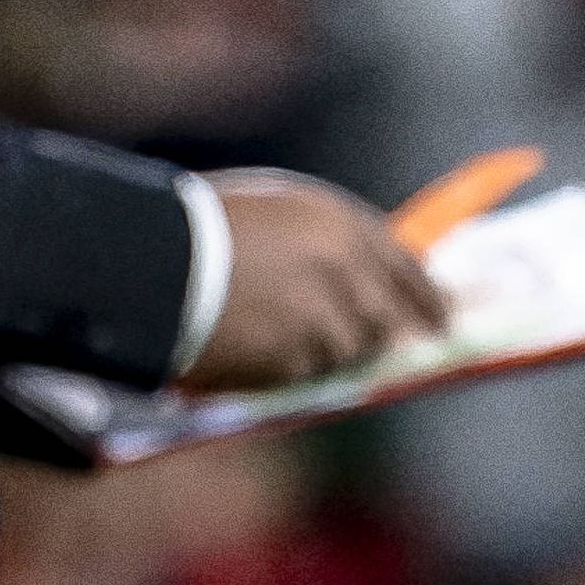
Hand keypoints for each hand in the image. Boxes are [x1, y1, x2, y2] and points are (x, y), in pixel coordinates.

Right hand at [182, 167, 451, 391]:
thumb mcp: (271, 212)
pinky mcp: (297, 358)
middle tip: (369, 343)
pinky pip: (307, 372)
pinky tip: (249, 346)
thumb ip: (324, 242)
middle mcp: (348, 270)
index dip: (428, 297)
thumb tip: (366, 280)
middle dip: (380, 332)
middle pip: (389, 318)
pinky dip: (285, 365)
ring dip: (323, 349)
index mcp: (341, 224)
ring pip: (349, 351)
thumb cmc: (194, 226)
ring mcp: (326, 318)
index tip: (439, 318)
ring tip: (273, 333)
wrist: (145, 263)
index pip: (410, 269)